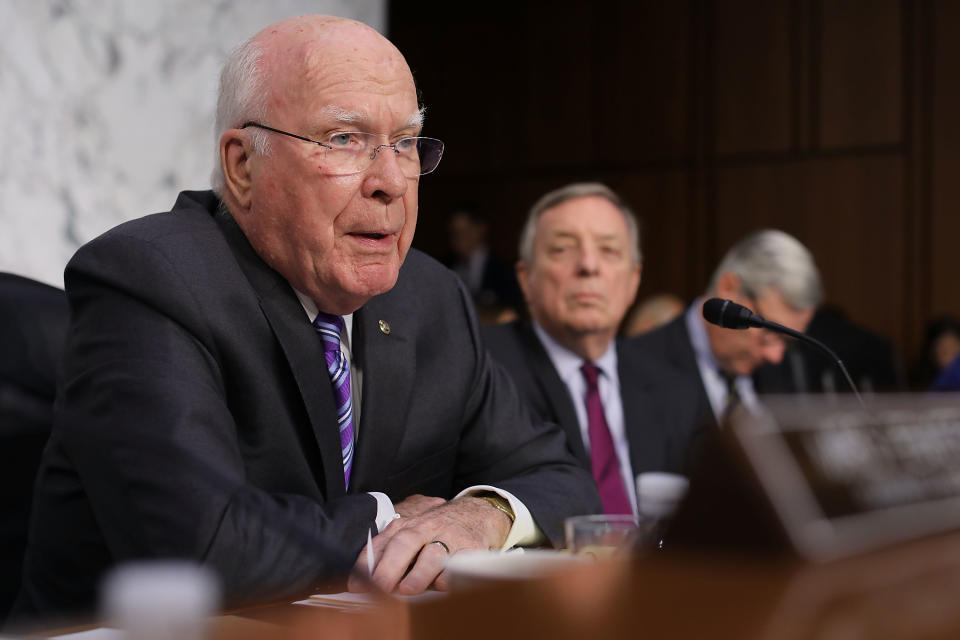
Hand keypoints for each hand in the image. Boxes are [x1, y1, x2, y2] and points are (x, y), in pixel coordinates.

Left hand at [348, 496, 511, 594]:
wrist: (474, 514)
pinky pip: (459, 564)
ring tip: (408, 589)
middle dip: (390, 566)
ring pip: (432, 555)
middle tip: (380, 586)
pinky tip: (440, 584)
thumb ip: (385, 553)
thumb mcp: (409, 535)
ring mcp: (447, 537)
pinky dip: (450, 576)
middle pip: (404, 543)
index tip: (356, 585)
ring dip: (419, 573)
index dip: (366, 565)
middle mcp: (424, 529)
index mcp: (405, 527)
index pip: (380, 544)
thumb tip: (357, 582)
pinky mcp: (469, 548)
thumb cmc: (434, 531)